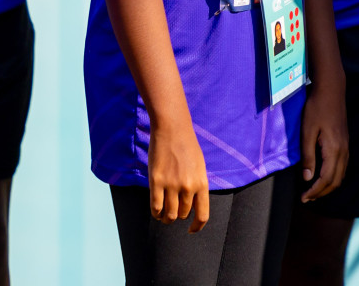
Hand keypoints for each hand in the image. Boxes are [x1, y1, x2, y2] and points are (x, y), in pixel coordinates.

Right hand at [148, 117, 208, 232]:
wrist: (172, 129)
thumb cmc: (187, 146)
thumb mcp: (199, 167)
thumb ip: (197, 185)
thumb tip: (193, 206)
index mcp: (202, 183)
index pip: (202, 214)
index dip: (197, 226)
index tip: (191, 230)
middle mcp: (188, 187)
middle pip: (183, 214)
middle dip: (178, 216)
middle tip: (173, 213)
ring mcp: (172, 185)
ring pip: (169, 214)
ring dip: (166, 218)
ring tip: (164, 216)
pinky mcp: (156, 182)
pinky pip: (155, 207)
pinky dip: (156, 213)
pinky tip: (156, 211)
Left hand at [299, 79, 348, 201]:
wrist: (331, 91)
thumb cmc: (316, 108)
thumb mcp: (307, 132)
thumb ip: (308, 156)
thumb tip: (308, 179)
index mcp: (334, 149)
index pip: (326, 179)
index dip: (315, 191)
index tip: (303, 198)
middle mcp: (343, 151)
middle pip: (336, 181)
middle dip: (321, 193)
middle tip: (306, 198)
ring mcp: (346, 147)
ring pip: (341, 175)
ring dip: (328, 186)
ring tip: (313, 191)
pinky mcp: (345, 143)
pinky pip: (342, 167)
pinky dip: (333, 177)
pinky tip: (323, 177)